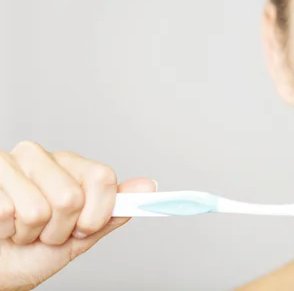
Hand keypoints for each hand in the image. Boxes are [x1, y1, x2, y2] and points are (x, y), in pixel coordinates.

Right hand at [0, 141, 155, 290]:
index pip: (103, 178)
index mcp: (71, 164)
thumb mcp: (82, 235)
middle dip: (61, 229)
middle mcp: (43, 157)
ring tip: (23, 229)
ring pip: (39, 209)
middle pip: (72, 197)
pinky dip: (6, 231)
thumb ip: (114, 211)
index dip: (97, 213)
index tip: (84, 227)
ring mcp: (11, 163)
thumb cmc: (36, 250)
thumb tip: (148, 188)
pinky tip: (3, 226)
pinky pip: (8, 213)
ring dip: (32, 233)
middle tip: (46, 231)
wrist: (1, 267)